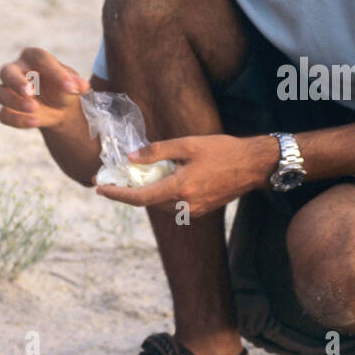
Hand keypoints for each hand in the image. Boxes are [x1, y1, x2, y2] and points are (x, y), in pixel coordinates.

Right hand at [0, 47, 90, 129]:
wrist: (59, 108)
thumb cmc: (63, 88)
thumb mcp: (73, 83)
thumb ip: (75, 82)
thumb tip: (82, 86)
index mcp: (32, 57)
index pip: (39, 58)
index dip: (55, 72)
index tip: (71, 88)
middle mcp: (15, 71)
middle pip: (6, 71)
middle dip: (16, 82)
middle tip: (30, 91)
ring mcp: (7, 91)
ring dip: (13, 101)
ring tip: (34, 108)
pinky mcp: (6, 110)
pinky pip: (3, 114)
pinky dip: (17, 119)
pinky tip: (35, 122)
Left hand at [96, 134, 277, 216]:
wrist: (254, 166)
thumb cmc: (223, 151)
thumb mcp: (188, 145)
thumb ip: (157, 151)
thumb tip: (132, 158)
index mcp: (181, 188)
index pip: (140, 197)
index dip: (117, 194)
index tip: (100, 189)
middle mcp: (185, 204)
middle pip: (147, 202)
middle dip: (127, 192)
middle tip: (110, 179)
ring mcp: (194, 210)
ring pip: (159, 205)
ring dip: (143, 194)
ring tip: (130, 179)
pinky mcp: (200, 209)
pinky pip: (172, 205)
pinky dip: (159, 195)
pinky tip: (156, 181)